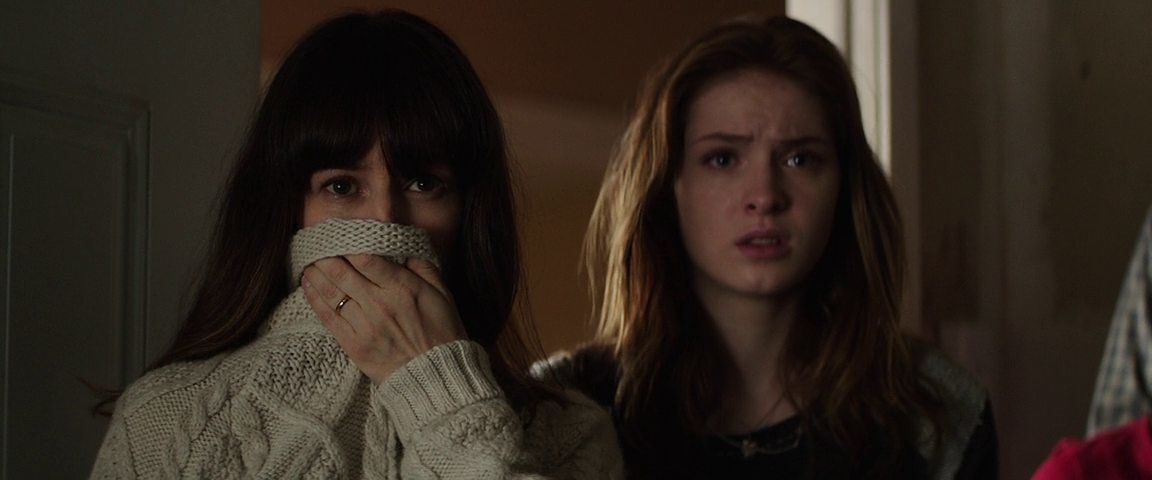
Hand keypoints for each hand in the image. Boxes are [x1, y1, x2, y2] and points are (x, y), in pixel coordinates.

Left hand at [301, 255, 467, 383]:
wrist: (436, 376)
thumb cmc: (443, 334)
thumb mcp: (443, 295)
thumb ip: (424, 268)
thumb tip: (405, 249)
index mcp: (402, 288)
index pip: (366, 259)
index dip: (349, 246)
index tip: (341, 238)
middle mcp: (380, 304)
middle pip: (343, 273)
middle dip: (327, 257)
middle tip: (319, 247)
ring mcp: (364, 325)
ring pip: (332, 293)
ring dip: (316, 274)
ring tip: (309, 263)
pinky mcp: (354, 345)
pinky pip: (328, 317)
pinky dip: (315, 298)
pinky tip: (308, 285)